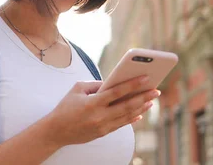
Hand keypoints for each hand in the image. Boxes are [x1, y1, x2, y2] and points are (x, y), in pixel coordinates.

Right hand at [44, 76, 159, 146]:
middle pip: (127, 105)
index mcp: (92, 103)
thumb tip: (112, 83)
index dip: (133, 84)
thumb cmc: (65, 107)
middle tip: (156, 90)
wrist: (56, 131)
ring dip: (141, 107)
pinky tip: (140, 112)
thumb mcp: (77, 89)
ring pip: (127, 116)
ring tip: (152, 100)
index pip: (117, 92)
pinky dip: (132, 118)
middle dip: (144, 97)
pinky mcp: (103, 133)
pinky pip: (121, 125)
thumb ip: (95, 85)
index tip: (146, 78)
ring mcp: (102, 126)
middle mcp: (100, 116)